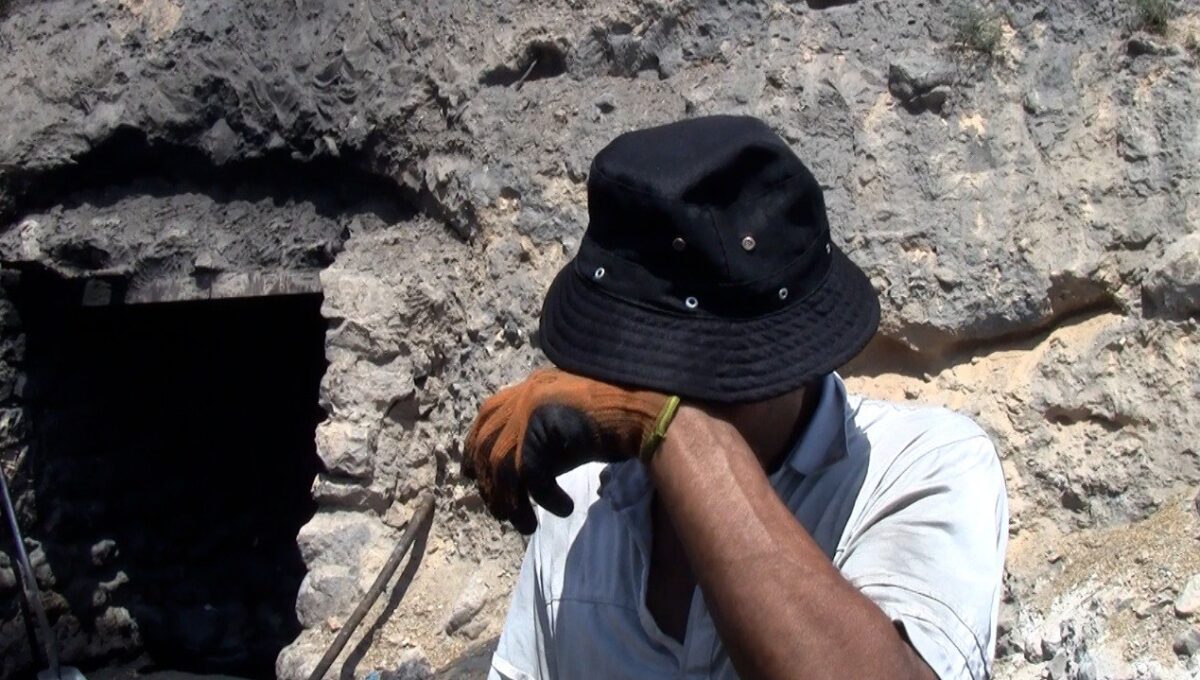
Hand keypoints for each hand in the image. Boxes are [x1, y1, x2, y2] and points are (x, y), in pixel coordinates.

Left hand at [461, 369, 665, 532]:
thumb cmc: (614, 422)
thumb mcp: (565, 429)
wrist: (645, 412)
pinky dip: (545, 500)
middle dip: (491, 486)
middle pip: (488, 446)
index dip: (474, 447)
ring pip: (503, 466)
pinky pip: (532, 476)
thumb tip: (511, 479)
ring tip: (526, 525)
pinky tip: (563, 509)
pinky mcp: (544, 427)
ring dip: (512, 503)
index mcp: (529, 388)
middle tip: (504, 513)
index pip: (485, 416)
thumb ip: (536, 441)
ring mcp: (532, 409)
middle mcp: (525, 394)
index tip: (473, 475)